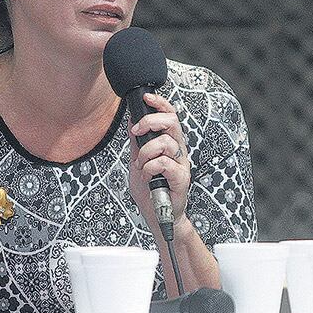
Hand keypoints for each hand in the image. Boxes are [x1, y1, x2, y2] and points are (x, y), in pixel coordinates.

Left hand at [128, 93, 190, 229]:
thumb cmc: (150, 190)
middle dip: (151, 122)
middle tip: (137, 132)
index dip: (160, 103)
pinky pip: (164, 163)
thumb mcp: (137, 161)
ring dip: (146, 153)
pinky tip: (147, 177)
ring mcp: (181, 163)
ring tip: (141, 166)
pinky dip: (149, 168)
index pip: (170, 116)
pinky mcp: (181, 178)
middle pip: (172, 122)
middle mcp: (178, 151)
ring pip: (165, 143)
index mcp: (169, 144)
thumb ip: (137, 142)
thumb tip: (132, 120)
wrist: (158, 215)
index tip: (147, 98)